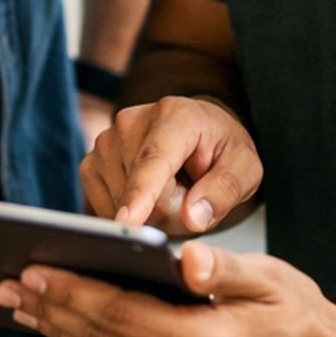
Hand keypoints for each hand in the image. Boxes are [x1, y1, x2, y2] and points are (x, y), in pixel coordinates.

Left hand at [0, 240, 335, 336]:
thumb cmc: (300, 316)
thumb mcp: (270, 279)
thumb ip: (223, 268)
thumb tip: (184, 258)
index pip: (119, 314)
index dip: (72, 291)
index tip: (32, 270)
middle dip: (51, 310)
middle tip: (7, 285)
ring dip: (63, 332)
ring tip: (26, 305)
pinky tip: (70, 329)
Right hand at [80, 96, 262, 233]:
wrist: (198, 136)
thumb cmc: (221, 152)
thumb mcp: (245, 168)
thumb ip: (225, 189)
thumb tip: (194, 217)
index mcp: (176, 115)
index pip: (155, 158)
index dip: (141, 192)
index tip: (128, 222)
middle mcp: (131, 121)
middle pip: (140, 190)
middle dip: (166, 210)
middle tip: (189, 195)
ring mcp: (106, 141)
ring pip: (120, 203)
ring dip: (147, 213)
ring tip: (169, 191)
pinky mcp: (90, 162)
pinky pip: (102, 206)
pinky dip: (127, 213)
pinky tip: (146, 198)